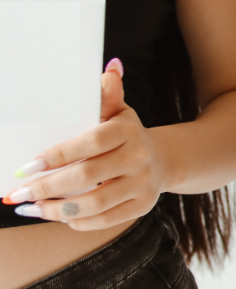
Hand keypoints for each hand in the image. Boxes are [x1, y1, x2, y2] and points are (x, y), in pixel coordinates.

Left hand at [2, 60, 168, 230]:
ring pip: (93, 204)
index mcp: (128, 131)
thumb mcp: (119, 113)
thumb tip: (111, 67)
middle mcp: (139, 157)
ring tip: (32, 208)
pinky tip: (57, 216)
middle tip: (18, 193)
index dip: (56, 157)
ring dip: (56, 209)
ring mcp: (143, 184)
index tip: (25, 168)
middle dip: (46, 187)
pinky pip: (104, 221)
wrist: (163, 160)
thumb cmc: (126, 135)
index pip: (89, 144)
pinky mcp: (142, 206)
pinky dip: (76, 221)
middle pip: (86, 176)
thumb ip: (108, 95)